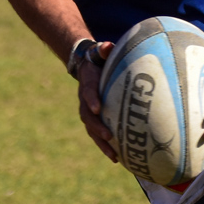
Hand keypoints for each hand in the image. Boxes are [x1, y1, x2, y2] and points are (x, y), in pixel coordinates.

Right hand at [76, 42, 117, 161]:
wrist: (87, 67)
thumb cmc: (99, 60)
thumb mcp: (100, 52)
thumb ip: (104, 49)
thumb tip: (108, 45)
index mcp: (87, 83)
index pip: (88, 91)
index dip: (92, 99)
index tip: (98, 107)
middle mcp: (85, 100)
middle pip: (88, 116)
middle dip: (97, 127)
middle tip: (108, 136)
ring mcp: (88, 112)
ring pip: (92, 130)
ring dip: (101, 143)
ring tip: (114, 155)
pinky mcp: (94, 120)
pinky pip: (98, 135)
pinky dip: (106, 147)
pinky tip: (118, 158)